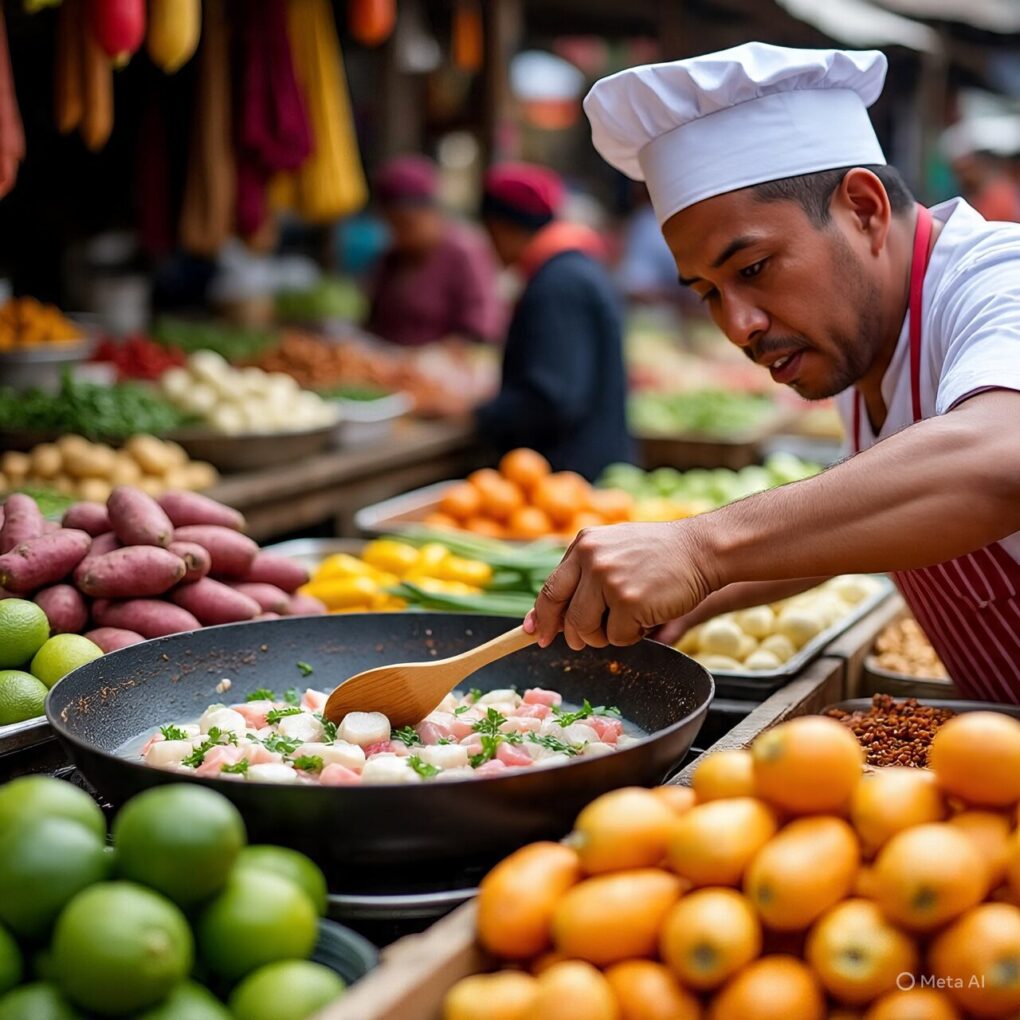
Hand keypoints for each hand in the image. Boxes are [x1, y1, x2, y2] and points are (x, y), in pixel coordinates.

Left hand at [524, 520, 717, 650]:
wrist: (702, 549)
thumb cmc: (659, 555)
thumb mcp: (613, 551)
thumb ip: (581, 577)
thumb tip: (540, 618)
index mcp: (583, 544)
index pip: (550, 589)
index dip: (542, 617)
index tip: (535, 634)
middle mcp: (591, 558)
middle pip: (565, 615)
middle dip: (573, 635)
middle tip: (587, 640)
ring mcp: (608, 579)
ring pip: (588, 630)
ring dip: (606, 635)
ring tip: (630, 616)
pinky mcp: (628, 601)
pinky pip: (617, 638)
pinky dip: (633, 636)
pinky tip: (649, 614)